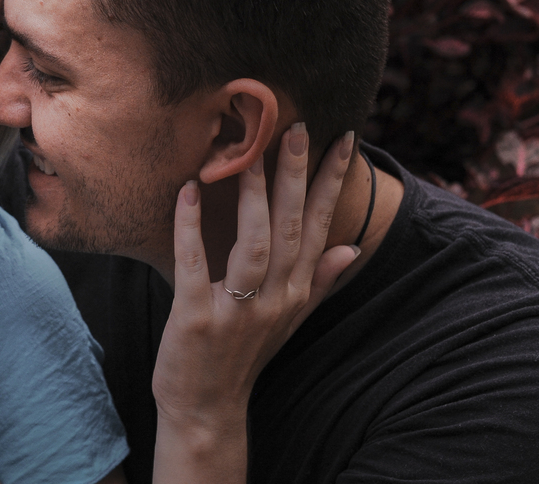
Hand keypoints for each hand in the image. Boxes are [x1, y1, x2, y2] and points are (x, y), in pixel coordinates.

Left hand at [151, 125, 357, 480]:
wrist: (207, 409)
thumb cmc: (245, 356)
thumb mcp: (290, 320)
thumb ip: (320, 282)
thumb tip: (351, 248)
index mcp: (296, 292)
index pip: (320, 228)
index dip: (331, 184)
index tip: (343, 141)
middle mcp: (275, 299)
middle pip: (289, 229)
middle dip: (296, 177)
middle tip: (297, 128)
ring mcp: (237, 311)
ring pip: (253, 245)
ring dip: (252, 197)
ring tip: (247, 154)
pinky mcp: (197, 319)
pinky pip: (194, 265)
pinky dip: (190, 228)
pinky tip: (187, 192)